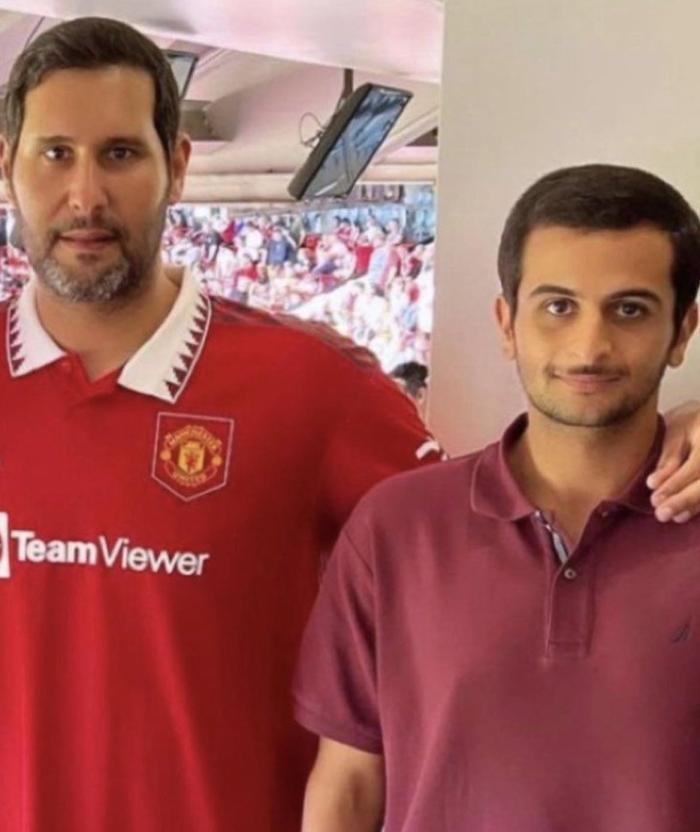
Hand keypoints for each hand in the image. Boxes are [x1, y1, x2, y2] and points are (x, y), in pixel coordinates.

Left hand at [648, 400, 699, 522]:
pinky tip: (683, 514)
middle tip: (661, 514)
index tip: (655, 497)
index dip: (676, 483)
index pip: (697, 466)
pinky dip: (698, 505)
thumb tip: (654, 484)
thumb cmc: (690, 422)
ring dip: (691, 505)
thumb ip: (669, 456)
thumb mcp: (676, 429)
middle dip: (684, 500)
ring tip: (672, 516)